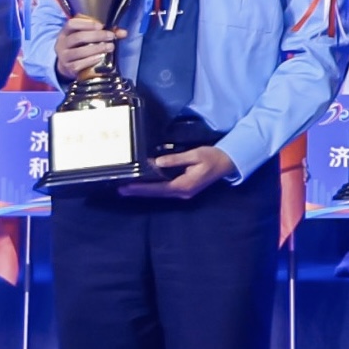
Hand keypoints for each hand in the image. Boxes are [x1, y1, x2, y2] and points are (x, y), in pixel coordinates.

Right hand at [52, 17, 121, 82]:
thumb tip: (124, 33)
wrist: (66, 64)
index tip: (101, 25)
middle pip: (78, 37)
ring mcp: (64, 56)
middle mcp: (62, 43)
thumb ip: (105, 32)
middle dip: (97, 36)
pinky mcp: (68, 68)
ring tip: (110, 47)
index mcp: (66, 32)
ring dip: (97, 49)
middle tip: (111, 36)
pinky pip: (79, 64)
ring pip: (79, 52)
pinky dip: (91, 60)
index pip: (72, 24)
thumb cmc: (79, 46)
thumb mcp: (86, 36)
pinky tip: (101, 57)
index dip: (86, 24)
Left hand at [120, 145, 236, 199]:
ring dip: (144, 191)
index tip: (126, 187)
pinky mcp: (184, 189)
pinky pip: (165, 190)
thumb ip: (175, 159)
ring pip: (160, 194)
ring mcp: (183, 193)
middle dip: (138, 192)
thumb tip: (156, 163)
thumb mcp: (195, 155)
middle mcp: (182, 193)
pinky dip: (153, 189)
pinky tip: (144, 185)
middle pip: (156, 194)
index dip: (141, 188)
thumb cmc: (212, 157)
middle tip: (120, 189)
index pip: (158, 188)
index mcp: (184, 185)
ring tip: (128, 188)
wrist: (228, 163)